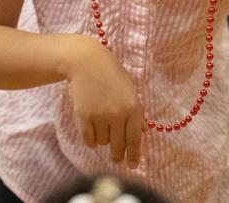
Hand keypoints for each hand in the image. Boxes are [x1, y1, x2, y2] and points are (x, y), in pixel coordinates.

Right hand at [68, 37, 144, 168]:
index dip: (134, 155)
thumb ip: (137, 111)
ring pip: (103, 141)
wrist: (86, 61)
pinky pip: (88, 139)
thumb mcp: (129, 89)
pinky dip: (90, 140)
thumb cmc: (111, 73)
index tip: (132, 166)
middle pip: (119, 145)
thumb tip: (144, 131)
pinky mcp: (83, 116)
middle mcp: (118, 114)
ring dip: (103, 139)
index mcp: (133, 107)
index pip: (135, 139)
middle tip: (116, 159)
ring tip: (101, 126)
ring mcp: (100, 116)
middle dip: (118, 155)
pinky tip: (91, 136)